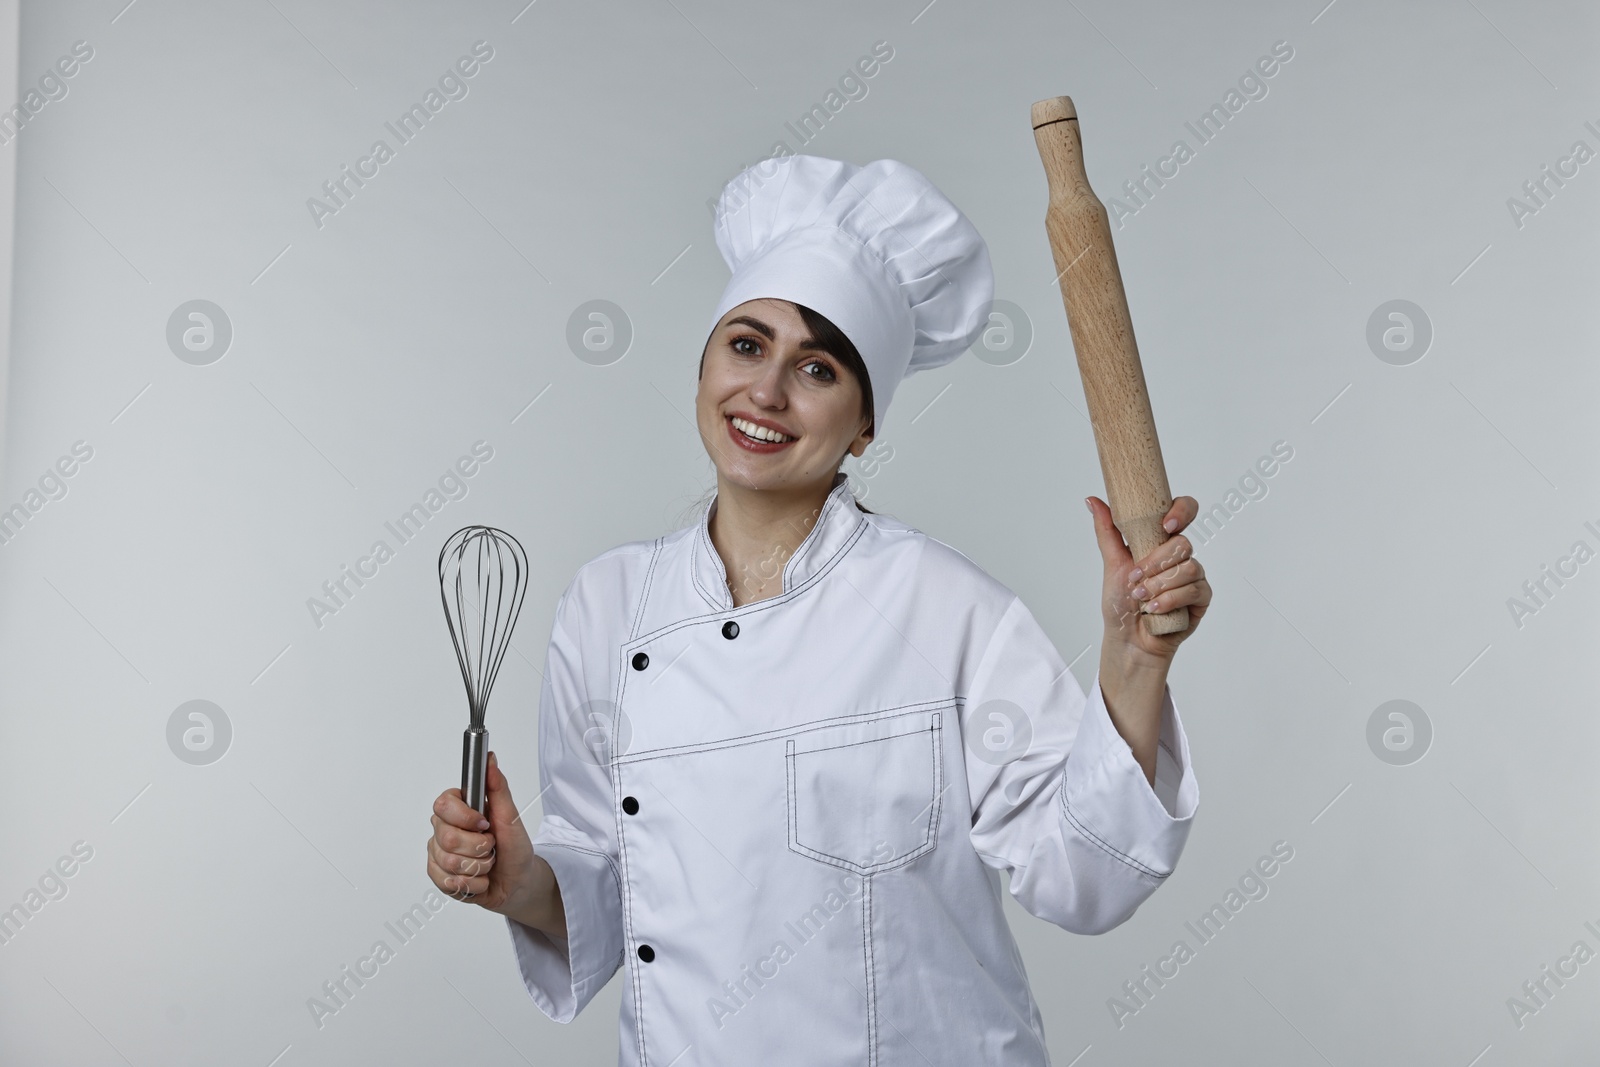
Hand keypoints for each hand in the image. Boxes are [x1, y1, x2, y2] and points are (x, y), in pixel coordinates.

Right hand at [426, 751, 550, 923]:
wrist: (518, 881)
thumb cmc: (515, 847)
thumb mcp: (511, 816)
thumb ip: (498, 787)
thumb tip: (490, 758)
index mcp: (458, 808)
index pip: (443, 805)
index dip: (465, 818)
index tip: (484, 824)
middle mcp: (444, 828)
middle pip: (447, 838)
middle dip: (479, 847)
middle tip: (491, 846)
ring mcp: (438, 853)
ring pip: (448, 862)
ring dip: (478, 867)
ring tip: (487, 863)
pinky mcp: (439, 876)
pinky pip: (447, 882)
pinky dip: (471, 884)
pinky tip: (478, 878)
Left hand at [1087, 495, 1210, 663]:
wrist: (1128, 639)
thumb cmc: (1121, 602)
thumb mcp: (1112, 563)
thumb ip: (1107, 530)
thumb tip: (1093, 500)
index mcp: (1162, 542)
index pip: (1184, 512)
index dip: (1181, 511)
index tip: (1166, 524)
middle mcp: (1180, 557)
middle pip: (1184, 543)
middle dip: (1156, 563)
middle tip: (1135, 578)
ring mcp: (1193, 576)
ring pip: (1189, 567)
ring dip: (1160, 584)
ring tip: (1141, 598)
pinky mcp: (1201, 598)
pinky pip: (1195, 590)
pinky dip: (1171, 600)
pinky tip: (1155, 609)